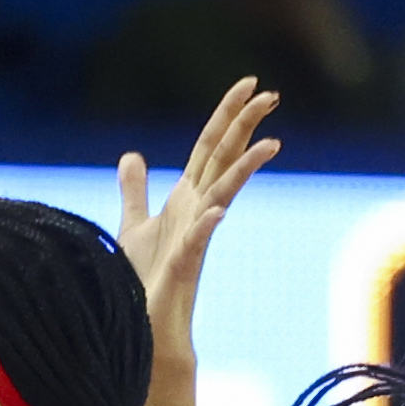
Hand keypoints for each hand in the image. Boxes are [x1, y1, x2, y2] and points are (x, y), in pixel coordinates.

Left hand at [119, 78, 278, 405]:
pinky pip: (199, 238)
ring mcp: (195, 235)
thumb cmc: (142, 279)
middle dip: (246, 125)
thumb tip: (132, 156)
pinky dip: (207, 222)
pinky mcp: (184, 263)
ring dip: (245, 168)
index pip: (210, 146)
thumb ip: (135, 190)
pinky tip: (217, 209)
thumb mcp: (133, 224)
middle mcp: (197, 210)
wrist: (145, 323)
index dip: (228, 114)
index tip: (250, 83)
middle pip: (224, 158)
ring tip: (272, 144)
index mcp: (186, 197)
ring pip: (223, 192)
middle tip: (272, 93)